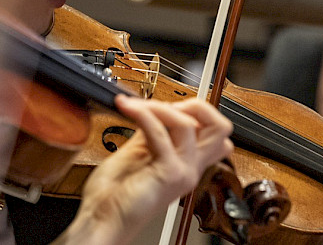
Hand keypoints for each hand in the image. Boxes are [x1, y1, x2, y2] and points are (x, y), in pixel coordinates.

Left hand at [55, 97, 232, 244]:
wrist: (102, 219)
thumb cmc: (114, 194)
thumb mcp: (137, 152)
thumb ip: (152, 132)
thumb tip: (157, 109)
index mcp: (185, 163)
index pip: (217, 132)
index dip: (198, 111)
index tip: (167, 106)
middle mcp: (190, 168)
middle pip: (220, 127)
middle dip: (192, 104)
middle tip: (163, 103)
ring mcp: (183, 172)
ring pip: (191, 123)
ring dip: (159, 106)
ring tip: (136, 106)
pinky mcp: (168, 173)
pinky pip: (162, 132)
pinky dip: (143, 114)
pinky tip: (128, 109)